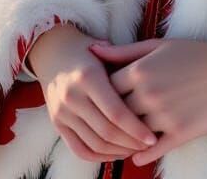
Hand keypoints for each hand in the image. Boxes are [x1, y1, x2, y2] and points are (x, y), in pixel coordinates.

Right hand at [26, 23, 158, 163]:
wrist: (53, 51)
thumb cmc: (88, 49)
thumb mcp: (107, 50)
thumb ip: (125, 66)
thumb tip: (149, 89)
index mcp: (88, 76)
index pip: (115, 112)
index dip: (136, 129)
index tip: (152, 138)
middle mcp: (72, 96)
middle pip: (106, 131)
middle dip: (130, 143)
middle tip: (148, 146)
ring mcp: (61, 112)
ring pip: (94, 144)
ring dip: (117, 152)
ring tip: (135, 149)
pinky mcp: (56, 124)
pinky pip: (79, 149)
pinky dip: (99, 156)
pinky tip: (116, 153)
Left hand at [89, 35, 206, 166]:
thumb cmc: (195, 54)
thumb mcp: (158, 46)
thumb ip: (124, 51)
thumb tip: (93, 52)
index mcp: (140, 71)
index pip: (105, 91)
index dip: (102, 97)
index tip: (101, 100)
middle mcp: (148, 94)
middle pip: (115, 115)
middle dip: (110, 120)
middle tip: (104, 124)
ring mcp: (164, 115)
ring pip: (132, 134)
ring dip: (125, 139)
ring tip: (121, 140)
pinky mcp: (180, 133)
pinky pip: (152, 151)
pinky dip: (142, 154)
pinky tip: (139, 153)